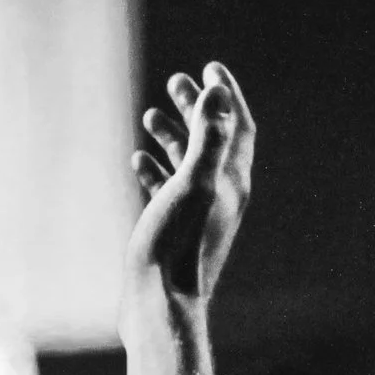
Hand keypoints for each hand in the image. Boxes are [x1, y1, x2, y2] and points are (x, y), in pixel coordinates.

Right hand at [126, 60, 255, 305]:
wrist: (158, 306)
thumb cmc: (176, 246)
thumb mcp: (193, 184)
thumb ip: (209, 137)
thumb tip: (217, 91)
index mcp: (231, 183)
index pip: (237, 127)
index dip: (225, 96)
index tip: (210, 67)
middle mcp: (219, 197)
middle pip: (212, 142)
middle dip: (195, 109)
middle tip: (176, 81)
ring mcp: (195, 215)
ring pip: (187, 165)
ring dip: (172, 136)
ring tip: (151, 115)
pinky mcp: (171, 232)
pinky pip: (167, 190)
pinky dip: (156, 169)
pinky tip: (138, 159)